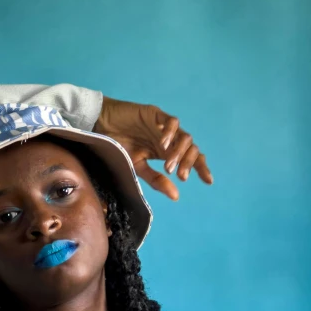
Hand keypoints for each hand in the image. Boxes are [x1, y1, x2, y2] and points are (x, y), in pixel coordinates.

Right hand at [93, 95, 212, 200]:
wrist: (101, 126)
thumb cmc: (118, 146)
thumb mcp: (137, 168)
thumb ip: (156, 180)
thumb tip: (176, 196)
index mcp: (167, 152)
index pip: (191, 158)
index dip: (201, 167)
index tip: (208, 181)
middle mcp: (169, 139)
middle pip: (192, 148)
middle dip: (190, 163)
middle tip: (181, 177)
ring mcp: (164, 126)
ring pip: (185, 137)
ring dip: (179, 153)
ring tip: (168, 166)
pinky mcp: (156, 114)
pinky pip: (171, 122)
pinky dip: (171, 133)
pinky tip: (163, 144)